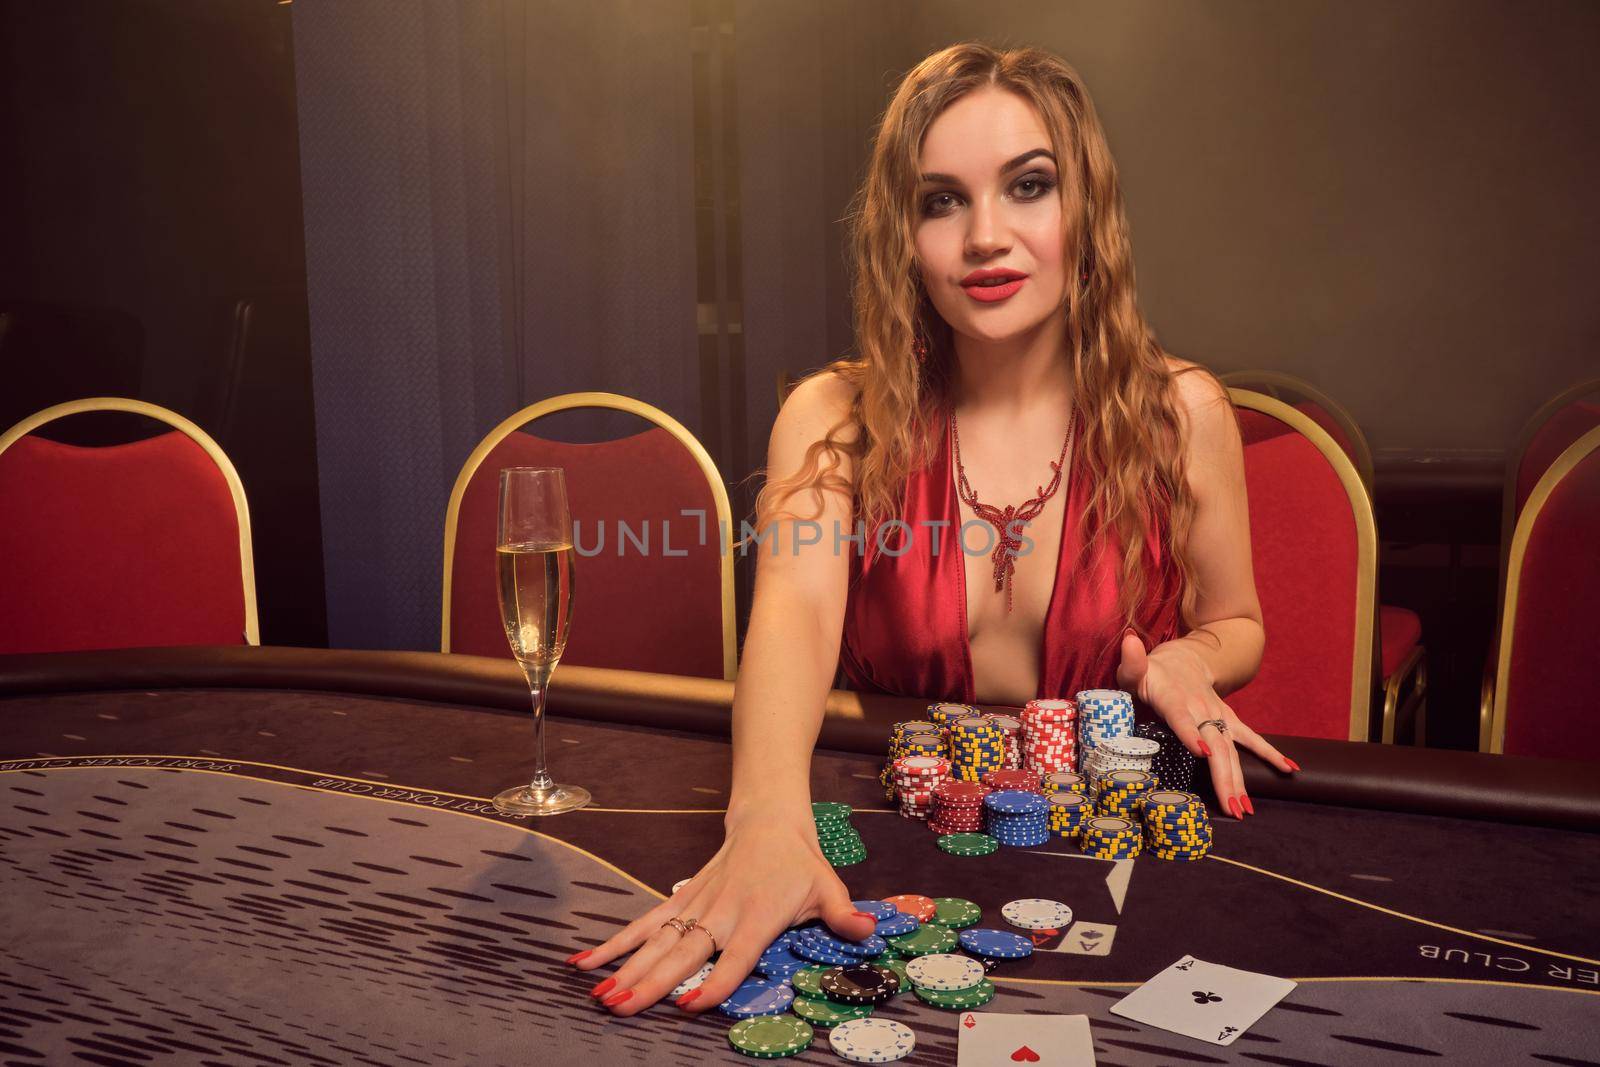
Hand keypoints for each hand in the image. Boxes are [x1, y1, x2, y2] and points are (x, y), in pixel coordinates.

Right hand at [568, 806, 876, 1015]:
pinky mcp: (681, 899)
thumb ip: (842, 915)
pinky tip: (586, 960)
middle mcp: (721, 912)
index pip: (734, 956)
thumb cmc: (799, 862)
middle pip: (682, 952)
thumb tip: (867, 932)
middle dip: (650, 981)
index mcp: (757, 915)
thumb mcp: (827, 886)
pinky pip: (645, 922)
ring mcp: (696, 905)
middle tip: (620, 1007)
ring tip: (598, 992)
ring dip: (625, 966)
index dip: (713, 983)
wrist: (768, 818)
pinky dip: (615, 941)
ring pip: (656, 939)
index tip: (690, 1006)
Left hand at [1114, 631, 1296, 819]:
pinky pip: (1251, 740)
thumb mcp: (1134, 668)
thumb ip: (1131, 661)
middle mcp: (1200, 709)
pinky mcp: (1228, 721)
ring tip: (1246, 807)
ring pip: (1232, 750)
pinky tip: (1290, 770)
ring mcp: (1218, 716)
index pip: (1181, 718)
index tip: (1203, 752)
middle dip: (1223, 776)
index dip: (1190, 734)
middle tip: (1231, 808)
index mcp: (1174, 700)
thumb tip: (1129, 640)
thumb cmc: (1151, 672)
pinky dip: (1270, 754)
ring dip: (1240, 779)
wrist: (1182, 660)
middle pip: (1214, 744)